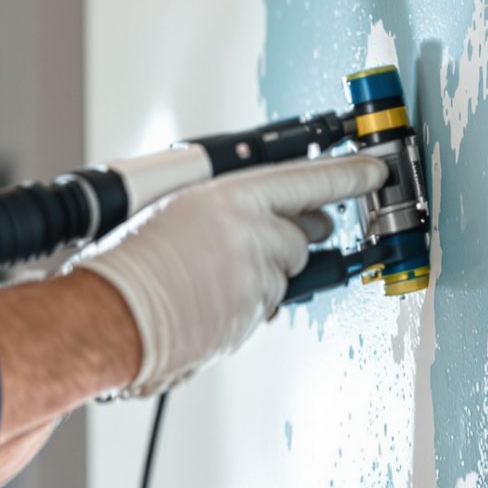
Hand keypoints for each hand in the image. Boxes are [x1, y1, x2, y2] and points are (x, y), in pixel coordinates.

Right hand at [66, 154, 386, 397]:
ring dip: (260, 276)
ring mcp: (258, 279)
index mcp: (231, 197)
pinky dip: (245, 304)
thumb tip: (259, 216)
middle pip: (300, 235)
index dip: (347, 174)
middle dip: (288, 240)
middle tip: (256, 244)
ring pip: (282, 275)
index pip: (308, 180)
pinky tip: (208, 300)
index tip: (374, 171)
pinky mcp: (254, 316)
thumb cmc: (130, 262)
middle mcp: (253, 235)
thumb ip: (227, 210)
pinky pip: (265, 306)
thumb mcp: (175, 209)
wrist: (112, 315)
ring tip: (209, 279)